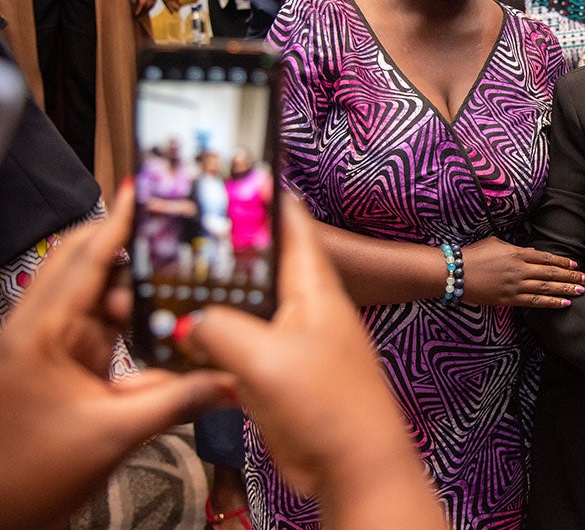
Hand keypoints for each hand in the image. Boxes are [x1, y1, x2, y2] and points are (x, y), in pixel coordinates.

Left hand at [0, 187, 229, 529]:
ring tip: (175, 273)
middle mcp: (37, 330)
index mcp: (39, 335)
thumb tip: (230, 378)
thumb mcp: (114, 435)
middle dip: (125, 244)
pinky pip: (96, 323)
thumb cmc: (30, 477)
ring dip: (132, 284)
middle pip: (82, 264)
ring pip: (92, 293)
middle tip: (171, 229)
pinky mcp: (55, 365)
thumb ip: (178, 399)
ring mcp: (45, 346)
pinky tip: (158, 317)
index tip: (142, 193)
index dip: (115, 223)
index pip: (83, 260)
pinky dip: (127, 315)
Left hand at [129, 0, 157, 15]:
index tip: (136, 14)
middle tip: (139, 16)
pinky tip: (149, 7)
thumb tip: (133, 3)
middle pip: (148, 6)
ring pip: (152, 4)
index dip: (139, 10)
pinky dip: (152, 6)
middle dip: (143, 11)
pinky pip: (155, 1)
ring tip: (144, 13)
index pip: (142, 4)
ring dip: (148, 10)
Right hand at [183, 199, 445, 527]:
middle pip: (263, 264)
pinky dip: (215, 343)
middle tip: (185, 234)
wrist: (355, 465)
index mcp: (313, 288)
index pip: (291, 225)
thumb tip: (187, 321)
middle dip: (227, 250)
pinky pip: (243, 348)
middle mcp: (305, 308)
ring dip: (217, 300)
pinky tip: (185, 342)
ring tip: (174, 283)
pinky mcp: (282, 374)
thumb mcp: (265, 359)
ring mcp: (294, 341)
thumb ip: (221, 330)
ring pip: (248, 308)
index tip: (233, 176)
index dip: (264, 199)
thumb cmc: (330, 406)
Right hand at [459, 236, 584, 307]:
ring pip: (547, 287)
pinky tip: (563, 303)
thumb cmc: (474, 254)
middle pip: (551, 272)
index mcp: (517, 253)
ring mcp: (515, 286)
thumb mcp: (496, 243)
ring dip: (566, 289)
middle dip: (571, 276)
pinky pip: (534, 301)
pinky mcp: (509, 300)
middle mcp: (520, 269)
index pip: (546, 258)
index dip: (563, 261)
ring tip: (581, 291)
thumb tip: (532, 252)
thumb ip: (515, 247)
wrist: (455, 273)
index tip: (575, 265)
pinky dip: (550, 302)